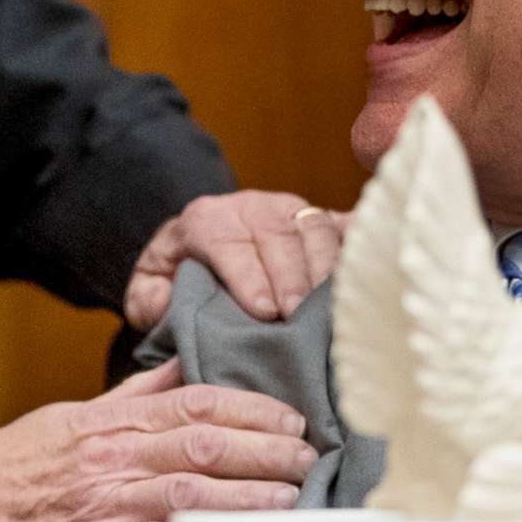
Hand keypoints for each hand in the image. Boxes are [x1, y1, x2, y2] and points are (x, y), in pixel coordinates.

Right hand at [0, 362, 310, 521]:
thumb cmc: (17, 464)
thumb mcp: (77, 414)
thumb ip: (136, 394)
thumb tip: (185, 363)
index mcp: (115, 421)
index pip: (197, 402)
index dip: (252, 408)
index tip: (292, 418)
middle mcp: (114, 456)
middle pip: (203, 443)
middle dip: (264, 449)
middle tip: (308, 457)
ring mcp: (101, 502)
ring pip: (185, 491)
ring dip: (243, 495)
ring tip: (288, 500)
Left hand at [124, 190, 344, 329]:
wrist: (202, 241)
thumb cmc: (180, 273)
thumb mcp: (148, 286)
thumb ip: (148, 298)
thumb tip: (169, 302)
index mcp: (206, 220)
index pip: (228, 242)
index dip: (246, 275)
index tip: (262, 310)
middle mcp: (251, 207)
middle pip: (276, 234)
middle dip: (288, 275)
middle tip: (295, 314)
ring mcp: (290, 210)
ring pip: (314, 228)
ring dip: (325, 266)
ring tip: (329, 307)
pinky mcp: (319, 219)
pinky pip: (346, 225)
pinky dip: (362, 243)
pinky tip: (373, 269)